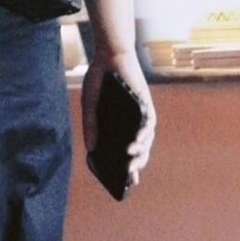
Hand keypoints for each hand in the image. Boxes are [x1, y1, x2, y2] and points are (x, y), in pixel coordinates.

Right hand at [81, 47, 156, 186]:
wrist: (109, 56)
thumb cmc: (99, 80)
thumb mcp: (90, 106)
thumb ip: (90, 126)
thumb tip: (91, 149)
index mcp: (119, 125)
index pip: (125, 151)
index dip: (126, 167)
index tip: (124, 184)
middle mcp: (132, 122)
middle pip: (139, 149)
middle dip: (135, 165)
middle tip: (129, 177)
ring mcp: (140, 114)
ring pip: (146, 140)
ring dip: (140, 153)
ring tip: (130, 163)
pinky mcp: (145, 104)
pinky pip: (149, 123)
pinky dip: (143, 135)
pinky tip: (136, 143)